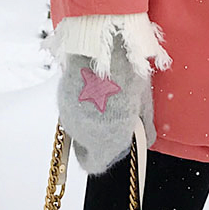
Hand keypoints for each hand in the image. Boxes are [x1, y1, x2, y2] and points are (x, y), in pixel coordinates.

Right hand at [56, 37, 154, 174]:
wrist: (106, 45)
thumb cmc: (129, 75)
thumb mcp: (144, 103)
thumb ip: (144, 128)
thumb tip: (147, 138)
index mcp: (104, 142)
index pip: (94, 164)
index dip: (105, 155)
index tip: (116, 142)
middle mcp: (81, 133)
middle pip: (85, 144)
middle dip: (99, 133)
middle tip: (115, 112)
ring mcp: (69, 115)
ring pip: (78, 125)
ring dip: (89, 116)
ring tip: (106, 94)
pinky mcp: (61, 96)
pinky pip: (72, 106)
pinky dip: (81, 101)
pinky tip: (94, 84)